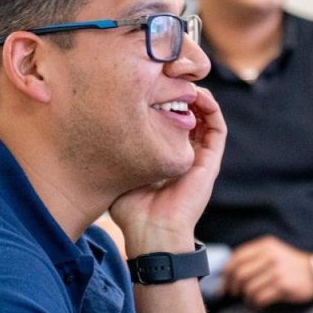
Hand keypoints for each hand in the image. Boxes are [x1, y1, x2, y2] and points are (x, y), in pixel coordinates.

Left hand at [109, 87, 225, 256]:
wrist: (151, 234)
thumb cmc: (131, 211)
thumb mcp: (119, 170)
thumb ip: (114, 150)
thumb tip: (94, 127)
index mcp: (164, 156)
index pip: (170, 121)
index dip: (163, 100)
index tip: (150, 84)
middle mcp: (183, 154)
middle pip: (189, 114)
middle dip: (180, 93)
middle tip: (168, 77)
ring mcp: (198, 158)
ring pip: (206, 117)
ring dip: (199, 96)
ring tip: (185, 82)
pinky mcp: (209, 162)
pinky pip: (217, 128)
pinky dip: (212, 109)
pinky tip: (199, 95)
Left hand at [222, 235, 312, 307]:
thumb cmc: (291, 265)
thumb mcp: (273, 252)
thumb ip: (252, 258)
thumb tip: (225, 273)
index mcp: (265, 245)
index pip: (236, 258)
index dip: (226, 272)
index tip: (223, 282)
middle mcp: (270, 256)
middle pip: (239, 274)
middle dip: (232, 287)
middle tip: (233, 294)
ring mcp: (277, 271)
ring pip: (248, 288)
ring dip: (246, 297)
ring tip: (250, 299)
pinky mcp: (283, 286)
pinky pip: (259, 298)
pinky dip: (255, 303)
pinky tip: (259, 303)